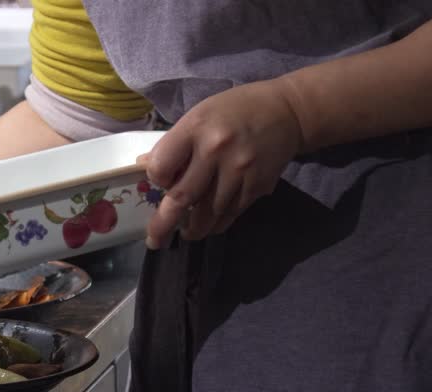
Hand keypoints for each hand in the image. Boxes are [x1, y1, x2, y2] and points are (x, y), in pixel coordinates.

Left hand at [141, 78, 302, 248]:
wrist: (287, 112)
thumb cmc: (235, 111)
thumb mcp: (199, 115)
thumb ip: (174, 143)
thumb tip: (145, 168)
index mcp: (195, 127)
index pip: (162, 167)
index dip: (156, 180)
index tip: (160, 183)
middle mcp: (216, 150)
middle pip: (182, 197)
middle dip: (164, 224)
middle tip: (154, 240)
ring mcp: (239, 170)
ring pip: (208, 213)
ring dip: (194, 228)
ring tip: (186, 232)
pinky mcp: (257, 186)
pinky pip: (231, 213)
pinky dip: (217, 223)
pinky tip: (210, 224)